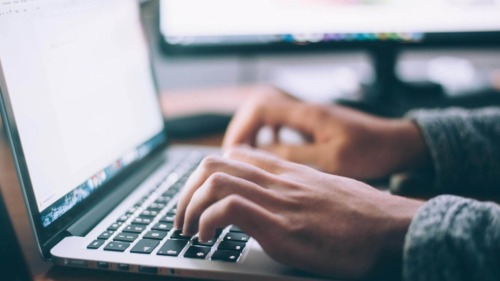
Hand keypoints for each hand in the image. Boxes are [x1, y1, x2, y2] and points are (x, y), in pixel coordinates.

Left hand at [175, 147, 423, 279]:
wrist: (394, 229)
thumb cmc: (364, 217)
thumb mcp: (325, 192)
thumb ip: (297, 190)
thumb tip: (279, 202)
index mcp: (288, 172)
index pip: (234, 155)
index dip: (206, 175)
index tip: (199, 198)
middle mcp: (279, 181)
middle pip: (214, 164)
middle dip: (186, 191)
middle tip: (182, 217)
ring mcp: (279, 201)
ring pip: (214, 181)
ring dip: (189, 207)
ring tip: (188, 230)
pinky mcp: (282, 228)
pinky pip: (229, 209)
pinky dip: (207, 222)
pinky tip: (207, 239)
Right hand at [223, 87, 429, 179]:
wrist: (398, 143)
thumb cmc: (372, 151)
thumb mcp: (333, 160)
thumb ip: (295, 156)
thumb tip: (261, 155)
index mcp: (308, 114)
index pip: (260, 108)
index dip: (241, 128)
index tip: (234, 152)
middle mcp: (305, 110)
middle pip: (259, 108)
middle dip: (242, 131)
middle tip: (234, 157)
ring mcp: (309, 116)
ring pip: (268, 115)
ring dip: (254, 133)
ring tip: (247, 157)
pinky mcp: (314, 124)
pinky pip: (281, 124)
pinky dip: (269, 136)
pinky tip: (270, 153)